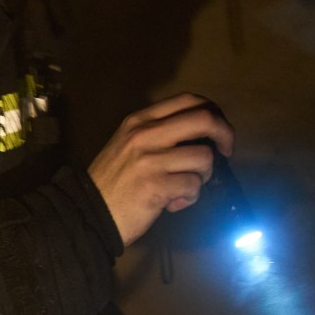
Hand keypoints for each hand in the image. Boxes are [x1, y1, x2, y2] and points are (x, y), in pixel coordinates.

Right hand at [87, 93, 234, 246]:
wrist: (87, 213)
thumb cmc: (111, 181)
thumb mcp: (127, 145)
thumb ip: (158, 134)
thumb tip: (199, 137)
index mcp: (139, 121)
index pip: (188, 100)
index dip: (213, 112)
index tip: (217, 130)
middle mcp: (145, 134)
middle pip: (204, 120)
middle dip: (225, 135)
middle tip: (226, 152)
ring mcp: (150, 160)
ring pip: (204, 157)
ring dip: (203, 177)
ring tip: (185, 189)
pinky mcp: (156, 186)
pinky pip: (193, 185)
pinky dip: (190, 198)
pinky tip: (173, 204)